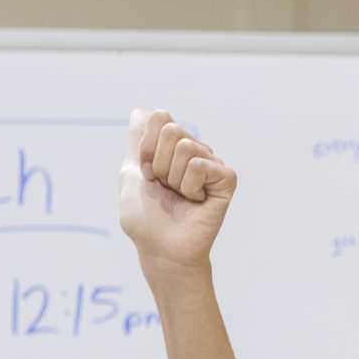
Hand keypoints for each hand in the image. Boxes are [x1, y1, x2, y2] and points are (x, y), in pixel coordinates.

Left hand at [118, 107, 236, 272]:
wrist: (160, 247)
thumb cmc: (145, 217)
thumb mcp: (131, 173)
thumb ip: (137, 141)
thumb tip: (140, 111)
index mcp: (173, 148)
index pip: (159, 119)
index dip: (145, 150)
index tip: (146, 174)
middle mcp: (195, 152)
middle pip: (173, 131)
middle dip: (159, 163)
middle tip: (164, 187)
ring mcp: (212, 164)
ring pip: (187, 148)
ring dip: (173, 178)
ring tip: (179, 196)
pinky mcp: (226, 178)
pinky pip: (201, 165)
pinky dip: (189, 186)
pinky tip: (194, 201)